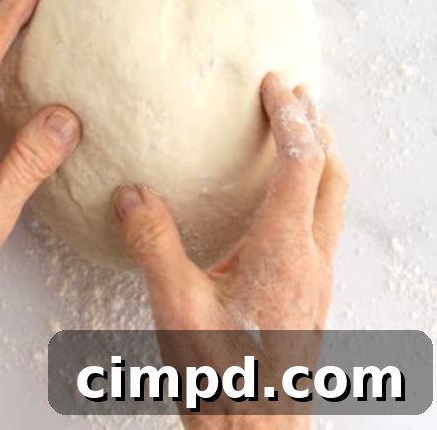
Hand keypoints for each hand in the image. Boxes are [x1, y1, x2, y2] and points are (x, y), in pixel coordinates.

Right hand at [113, 73, 346, 428]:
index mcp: (284, 251)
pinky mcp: (309, 300)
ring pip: (332, 204)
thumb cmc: (224, 379)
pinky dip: (308, 195)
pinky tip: (275, 204)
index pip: (300, 162)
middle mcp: (311, 260)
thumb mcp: (176, 307)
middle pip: (330, 176)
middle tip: (293, 94)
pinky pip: (321, 230)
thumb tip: (130, 193)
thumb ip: (154, 242)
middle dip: (314, 128)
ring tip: (293, 135)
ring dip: (317, 160)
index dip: (289, 115)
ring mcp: (316, 282)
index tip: (273, 83)